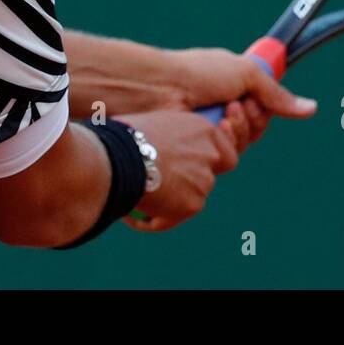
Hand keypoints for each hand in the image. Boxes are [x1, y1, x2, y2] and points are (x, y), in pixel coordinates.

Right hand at [117, 109, 238, 232]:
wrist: (118, 157)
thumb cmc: (124, 135)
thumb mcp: (154, 125)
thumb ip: (168, 139)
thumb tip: (156, 150)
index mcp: (202, 129)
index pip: (225, 149)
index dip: (211, 161)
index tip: (194, 167)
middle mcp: (210, 154)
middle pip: (207, 177)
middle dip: (188, 186)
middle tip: (164, 189)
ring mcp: (204, 181)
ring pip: (187, 199)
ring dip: (166, 202)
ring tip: (134, 202)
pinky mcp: (192, 205)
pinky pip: (169, 218)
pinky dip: (151, 220)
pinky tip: (128, 217)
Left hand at [169, 47, 317, 151]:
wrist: (161, 88)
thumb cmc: (198, 72)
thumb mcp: (244, 73)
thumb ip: (276, 93)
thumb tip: (312, 108)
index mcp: (232, 88)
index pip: (262, 109)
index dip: (263, 108)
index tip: (255, 99)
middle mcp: (222, 111)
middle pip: (255, 130)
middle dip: (252, 119)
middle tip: (238, 105)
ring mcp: (209, 130)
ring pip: (242, 146)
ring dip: (239, 130)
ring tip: (224, 113)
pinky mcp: (199, 149)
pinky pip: (226, 157)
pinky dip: (226, 142)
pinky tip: (215, 128)